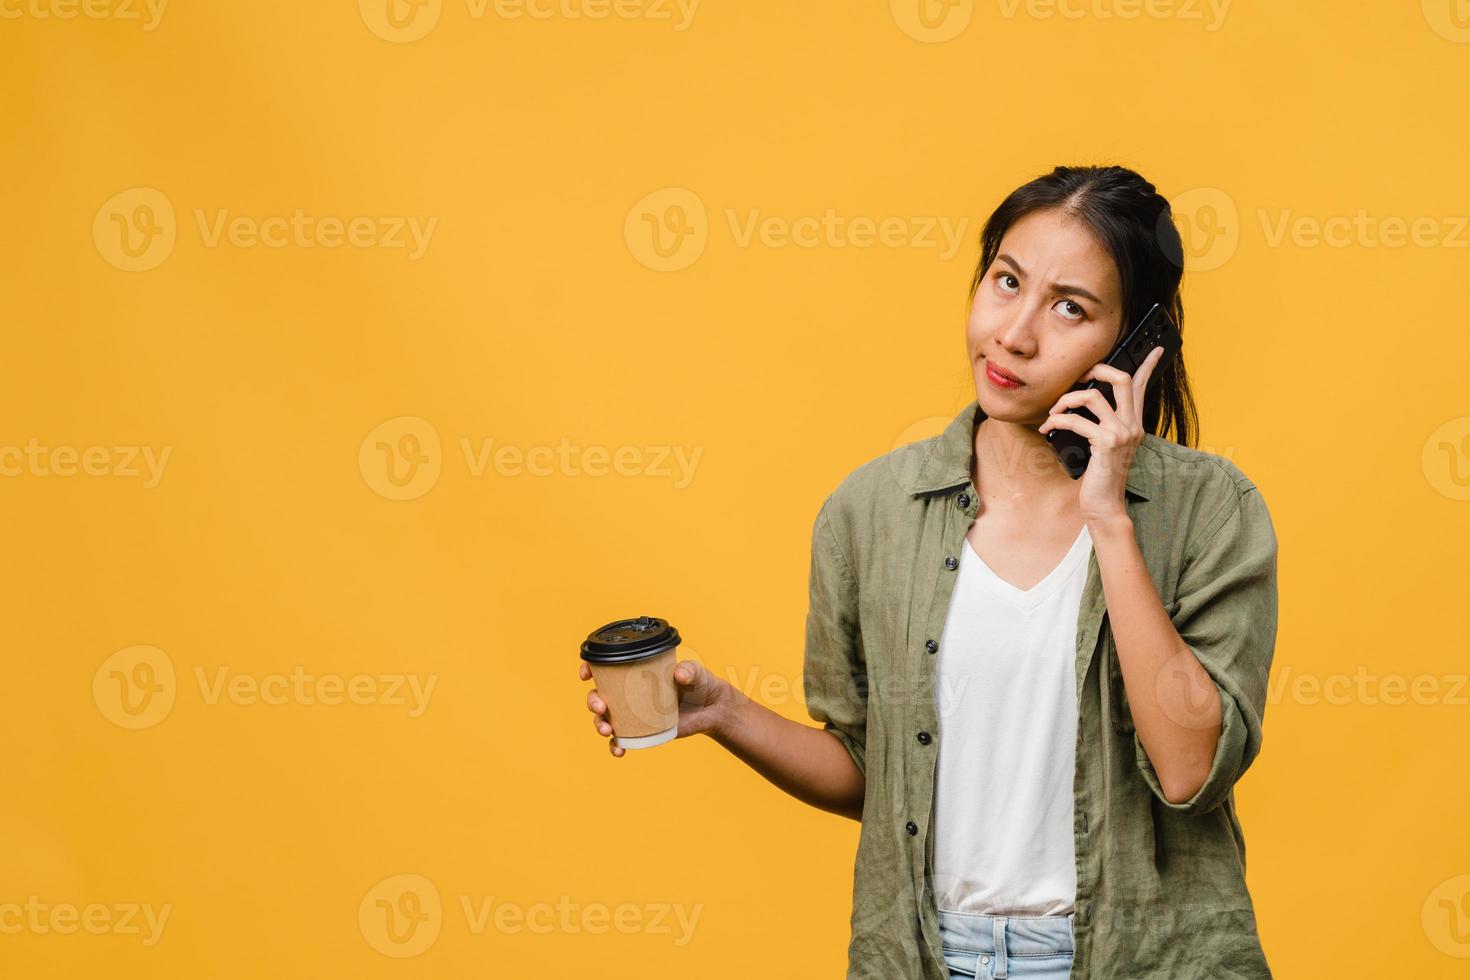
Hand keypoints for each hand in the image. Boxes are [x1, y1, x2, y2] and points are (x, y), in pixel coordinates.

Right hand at [579, 658, 734, 757]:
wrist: (713, 708)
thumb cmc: (701, 683)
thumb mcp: (696, 672)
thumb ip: (689, 670)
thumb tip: (679, 675)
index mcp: (636, 673)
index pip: (607, 669)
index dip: (591, 669)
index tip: (586, 674)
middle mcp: (630, 693)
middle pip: (600, 696)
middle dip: (592, 701)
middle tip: (601, 707)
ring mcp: (634, 713)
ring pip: (606, 719)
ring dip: (600, 725)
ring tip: (608, 731)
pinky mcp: (642, 731)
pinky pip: (622, 740)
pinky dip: (616, 746)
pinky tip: (619, 750)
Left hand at [1038, 345, 1165, 521]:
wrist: (1104, 505)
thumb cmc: (1100, 476)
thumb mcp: (1105, 446)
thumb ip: (1102, 425)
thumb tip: (1082, 406)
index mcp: (1134, 423)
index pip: (1142, 387)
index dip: (1148, 365)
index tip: (1154, 349)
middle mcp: (1132, 425)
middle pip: (1120, 379)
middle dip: (1095, 370)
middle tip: (1077, 377)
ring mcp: (1121, 433)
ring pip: (1093, 396)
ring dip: (1066, 399)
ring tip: (1053, 411)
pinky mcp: (1106, 444)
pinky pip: (1076, 420)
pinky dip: (1056, 420)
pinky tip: (1047, 428)